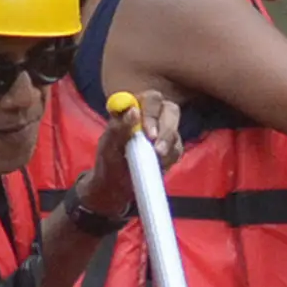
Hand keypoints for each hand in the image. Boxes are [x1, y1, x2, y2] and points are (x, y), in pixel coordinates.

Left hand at [88, 93, 184, 216]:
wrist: (116, 186)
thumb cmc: (109, 160)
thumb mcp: (108, 146)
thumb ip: (119, 127)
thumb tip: (133, 111)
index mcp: (135, 107)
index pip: (151, 99)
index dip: (153, 113)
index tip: (148, 133)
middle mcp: (152, 116)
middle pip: (171, 111)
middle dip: (166, 129)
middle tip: (157, 149)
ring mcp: (164, 132)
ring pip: (176, 132)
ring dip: (167, 147)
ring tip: (154, 161)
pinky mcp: (172, 149)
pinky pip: (178, 150)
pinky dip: (169, 159)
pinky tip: (157, 165)